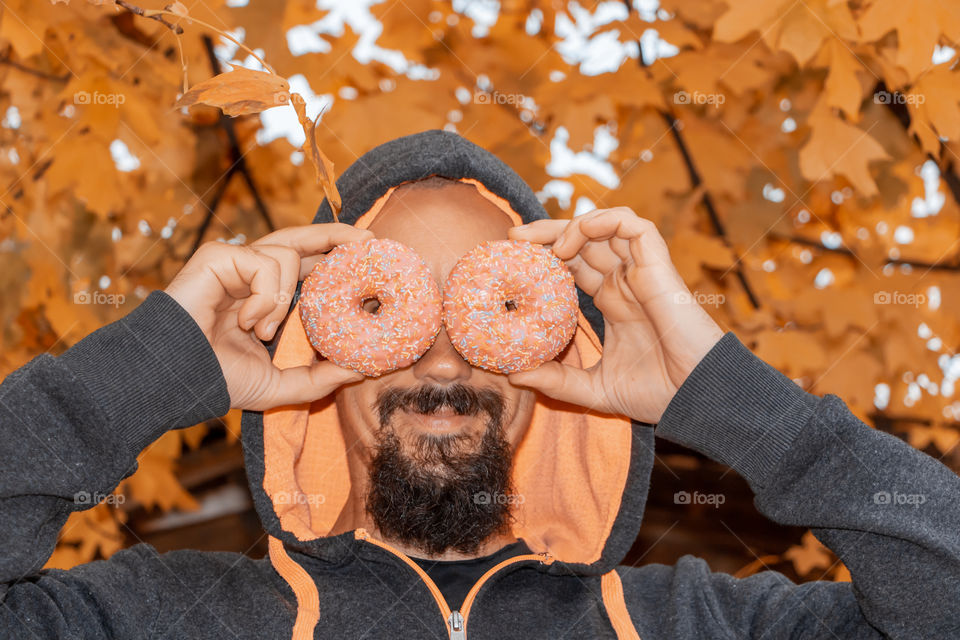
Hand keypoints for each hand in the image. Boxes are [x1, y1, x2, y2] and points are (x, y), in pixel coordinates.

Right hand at [165, 224, 372, 410]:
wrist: (177, 379)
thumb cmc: (219, 380)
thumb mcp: (281, 384)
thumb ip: (321, 378)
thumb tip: (365, 370)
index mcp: (270, 296)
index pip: (311, 266)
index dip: (340, 259)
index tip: (373, 261)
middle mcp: (255, 274)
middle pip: (304, 239)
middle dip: (338, 235)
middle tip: (370, 242)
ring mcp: (236, 262)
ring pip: (287, 253)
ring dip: (282, 298)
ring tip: (261, 330)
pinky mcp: (218, 255)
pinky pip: (263, 262)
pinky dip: (263, 297)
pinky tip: (244, 321)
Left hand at [507, 208, 723, 423]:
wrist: (696, 397)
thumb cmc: (657, 394)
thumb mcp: (593, 390)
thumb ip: (556, 381)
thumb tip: (514, 374)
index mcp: (613, 303)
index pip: (573, 266)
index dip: (544, 257)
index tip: (512, 260)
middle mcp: (625, 282)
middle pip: (583, 241)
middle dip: (547, 233)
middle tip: (513, 237)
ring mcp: (641, 272)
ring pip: (605, 226)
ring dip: (570, 225)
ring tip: (540, 242)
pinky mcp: (658, 266)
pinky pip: (634, 226)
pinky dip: (604, 220)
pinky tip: (575, 237)